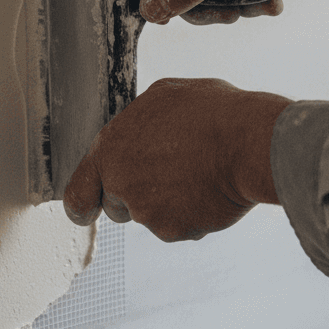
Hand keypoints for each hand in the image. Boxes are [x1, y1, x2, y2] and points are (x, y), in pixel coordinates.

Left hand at [62, 78, 291, 240]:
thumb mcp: (165, 97)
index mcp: (111, 150)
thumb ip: (139, 122)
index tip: (86, 212)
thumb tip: (139, 129)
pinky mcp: (175, 230)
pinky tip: (212, 189)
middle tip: (171, 172)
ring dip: (170, 202)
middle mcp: (122, 185)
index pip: (78, 192)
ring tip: (200, 172)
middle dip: (138, 197)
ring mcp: (147, 212)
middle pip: (118, 205)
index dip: (83, 204)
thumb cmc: (212, 113)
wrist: (250, 144)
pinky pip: (182, 226)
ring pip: (153, 215)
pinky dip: (194, 214)